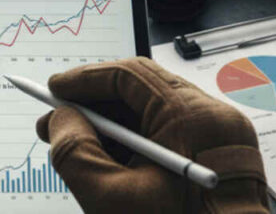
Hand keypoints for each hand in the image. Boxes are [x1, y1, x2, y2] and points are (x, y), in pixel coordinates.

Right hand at [36, 58, 267, 213]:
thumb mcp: (113, 201)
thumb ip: (75, 152)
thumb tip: (61, 119)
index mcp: (192, 117)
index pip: (130, 75)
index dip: (85, 80)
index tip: (56, 90)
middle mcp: (212, 118)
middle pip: (140, 91)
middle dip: (93, 105)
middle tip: (58, 120)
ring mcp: (220, 137)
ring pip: (152, 113)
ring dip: (110, 126)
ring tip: (77, 147)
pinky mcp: (217, 156)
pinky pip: (168, 133)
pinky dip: (134, 143)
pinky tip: (107, 161)